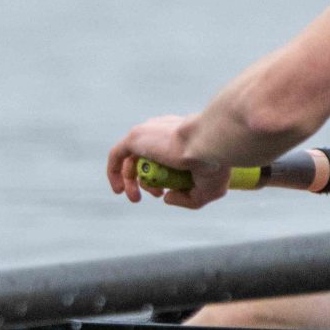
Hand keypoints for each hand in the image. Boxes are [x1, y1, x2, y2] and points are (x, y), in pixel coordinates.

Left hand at [108, 115, 229, 207]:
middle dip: (147, 180)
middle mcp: (163, 131)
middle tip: (157, 195)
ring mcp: (148, 133)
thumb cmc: (214, 164)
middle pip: (146, 157)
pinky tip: (118, 189)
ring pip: (132, 160)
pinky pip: (117, 155)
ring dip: (132, 181)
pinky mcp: (135, 137)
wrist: (208, 145)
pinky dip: (114, 172)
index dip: (161, 177)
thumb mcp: (208, 189)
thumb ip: (188, 198)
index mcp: (181, 137)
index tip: (167, 192)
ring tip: (135, 198)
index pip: (163, 154)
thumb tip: (166, 197)